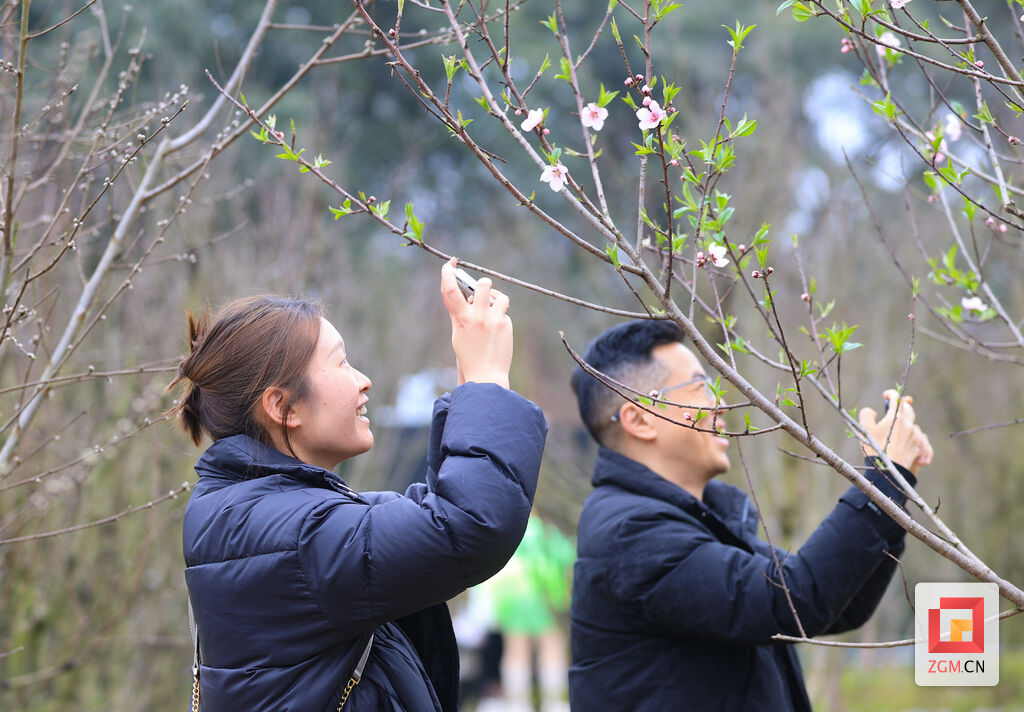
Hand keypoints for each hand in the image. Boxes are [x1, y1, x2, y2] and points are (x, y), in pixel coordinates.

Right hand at [440, 258, 511, 387]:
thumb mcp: (458, 333)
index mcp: (460, 319)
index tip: (449, 264)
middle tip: (483, 293)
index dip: (448, 274)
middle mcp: (477, 317)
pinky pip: (504, 312)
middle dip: (484, 285)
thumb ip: (460, 314)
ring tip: (493, 311)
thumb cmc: (469, 356)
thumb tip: (467, 296)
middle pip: (483, 285)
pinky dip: (500, 318)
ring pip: (500, 296)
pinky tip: (497, 333)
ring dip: (496, 299)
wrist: (485, 375)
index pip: (450, 290)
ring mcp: (493, 321)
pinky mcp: (505, 325)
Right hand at [858, 389, 933, 474]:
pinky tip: (912, 443)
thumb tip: (873, 412)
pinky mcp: (917, 449)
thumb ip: (867, 414)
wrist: (888, 470)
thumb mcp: (864, 429)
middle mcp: (908, 425)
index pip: (896, 399)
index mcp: (895, 418)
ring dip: (907, 425)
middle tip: (897, 407)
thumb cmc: (875, 448)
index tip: (886, 395)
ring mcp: (914, 437)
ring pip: (914, 425)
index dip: (891, 394)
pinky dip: (916, 440)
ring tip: (900, 430)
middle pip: (909, 410)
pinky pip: (921, 441)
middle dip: (903, 406)